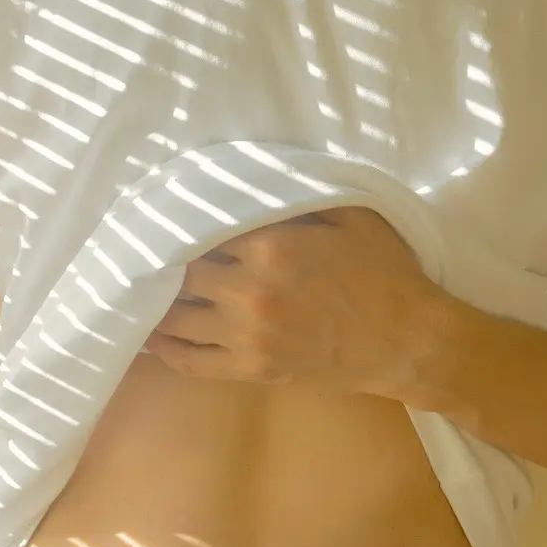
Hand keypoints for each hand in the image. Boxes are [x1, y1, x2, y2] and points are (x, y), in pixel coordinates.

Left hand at [141, 205, 444, 398]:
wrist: (408, 343)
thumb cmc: (385, 272)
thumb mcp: (351, 215)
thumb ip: (298, 195)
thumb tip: (252, 176)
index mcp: (272, 246)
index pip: (205, 227)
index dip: (183, 218)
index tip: (163, 209)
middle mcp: (249, 291)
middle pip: (183, 270)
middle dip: (165, 258)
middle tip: (146, 246)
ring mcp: (247, 336)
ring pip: (177, 316)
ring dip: (155, 301)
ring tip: (138, 286)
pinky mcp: (251, 370)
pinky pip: (191, 360)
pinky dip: (164, 347)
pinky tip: (149, 334)